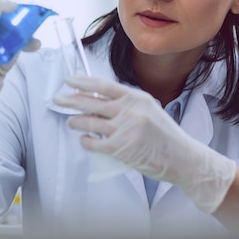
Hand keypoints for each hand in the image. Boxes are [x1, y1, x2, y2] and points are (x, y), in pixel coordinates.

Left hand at [52, 75, 235, 212]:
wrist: (182, 158)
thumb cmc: (164, 135)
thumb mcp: (148, 110)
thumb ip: (126, 104)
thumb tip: (97, 100)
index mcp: (136, 98)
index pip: (103, 85)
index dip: (83, 82)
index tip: (69, 80)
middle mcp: (129, 111)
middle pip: (90, 102)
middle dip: (70, 100)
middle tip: (57, 99)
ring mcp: (123, 130)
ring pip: (88, 122)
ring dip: (75, 121)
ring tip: (71, 122)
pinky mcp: (119, 149)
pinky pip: (93, 143)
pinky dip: (85, 141)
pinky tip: (84, 140)